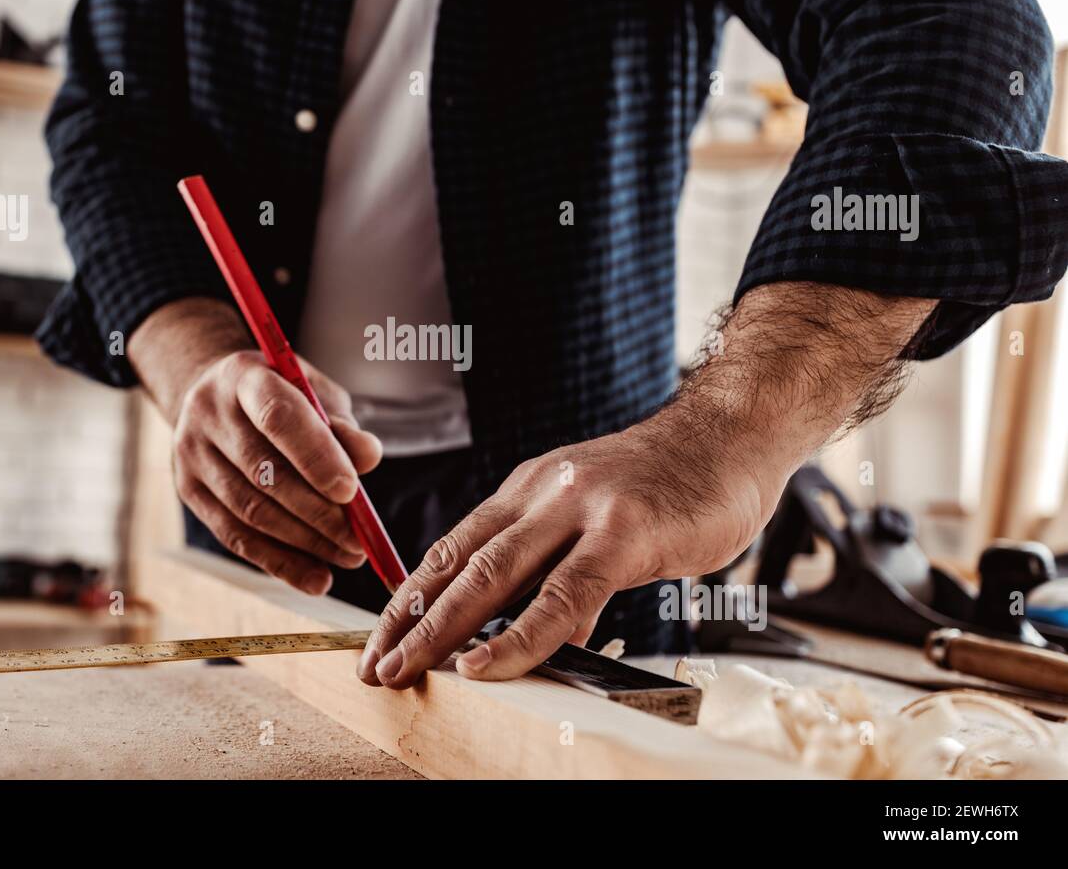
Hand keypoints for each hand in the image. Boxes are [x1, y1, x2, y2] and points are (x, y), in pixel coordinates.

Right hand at [172, 349, 383, 593]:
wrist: (214, 396)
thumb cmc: (280, 395)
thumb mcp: (315, 393)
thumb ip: (341, 424)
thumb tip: (368, 457)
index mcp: (243, 376)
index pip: (277, 416)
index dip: (316, 456)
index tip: (352, 492)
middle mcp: (208, 413)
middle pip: (262, 471)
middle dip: (317, 512)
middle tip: (358, 539)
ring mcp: (190, 454)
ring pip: (249, 510)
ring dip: (304, 542)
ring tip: (348, 556)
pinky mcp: (188, 490)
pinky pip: (234, 536)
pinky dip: (279, 562)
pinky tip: (315, 577)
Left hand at [356, 413, 779, 686]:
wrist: (732, 436)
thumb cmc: (666, 482)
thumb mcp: (591, 508)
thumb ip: (554, 557)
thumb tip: (522, 624)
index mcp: (528, 488)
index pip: (451, 548)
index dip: (409, 598)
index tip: (380, 639)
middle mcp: (542, 491)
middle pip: (458, 564)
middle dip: (409, 621)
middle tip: (376, 666)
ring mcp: (582, 508)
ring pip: (496, 576)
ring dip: (444, 631)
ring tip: (409, 671)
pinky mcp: (626, 532)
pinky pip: (565, 595)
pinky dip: (521, 636)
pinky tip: (490, 664)